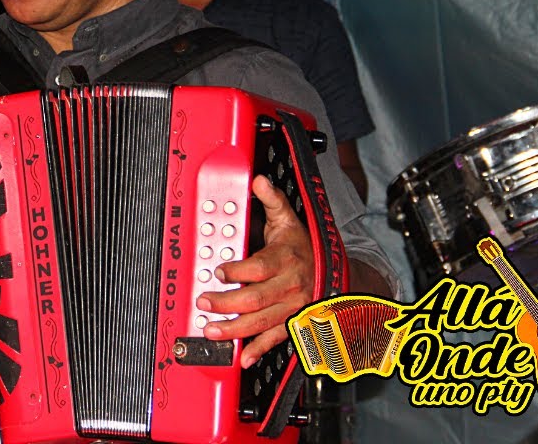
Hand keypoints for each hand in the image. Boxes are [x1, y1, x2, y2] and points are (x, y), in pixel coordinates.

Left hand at [197, 175, 313, 366]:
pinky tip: (243, 356)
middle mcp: (291, 286)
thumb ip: (272, 201)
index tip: (219, 272)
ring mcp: (292, 307)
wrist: (333, 271)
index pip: (260, 268)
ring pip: (262, 322)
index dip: (238, 272)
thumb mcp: (288, 219)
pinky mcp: (293, 322)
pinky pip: (276, 338)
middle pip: (256, 298)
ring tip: (212, 330)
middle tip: (204, 302)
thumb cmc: (303, 246)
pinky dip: (259, 349)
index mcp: (287, 259)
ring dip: (235, 329)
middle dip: (227, 303)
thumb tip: (259, 181)